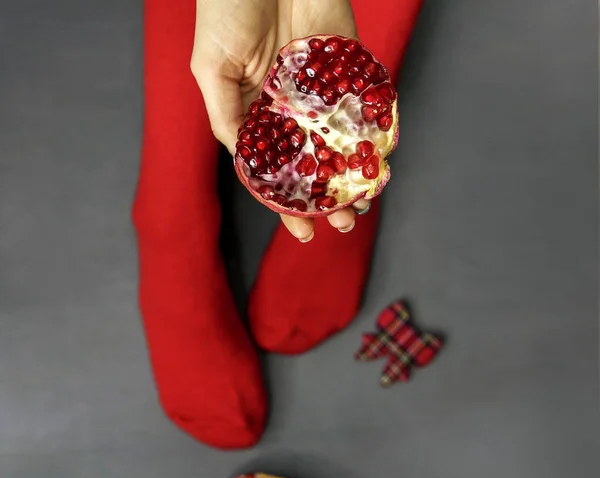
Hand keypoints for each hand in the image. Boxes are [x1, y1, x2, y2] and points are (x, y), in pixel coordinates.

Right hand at [191, 0, 370, 241]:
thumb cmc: (227, 9)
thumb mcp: (211, 69)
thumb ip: (226, 117)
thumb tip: (245, 163)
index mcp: (257, 118)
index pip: (275, 173)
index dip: (287, 205)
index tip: (303, 233)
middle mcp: (291, 114)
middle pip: (314, 166)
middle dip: (329, 199)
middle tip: (345, 224)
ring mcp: (321, 95)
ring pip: (342, 146)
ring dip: (354, 177)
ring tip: (365, 205)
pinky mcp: (347, 71)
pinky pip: (364, 110)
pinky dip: (373, 137)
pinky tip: (380, 163)